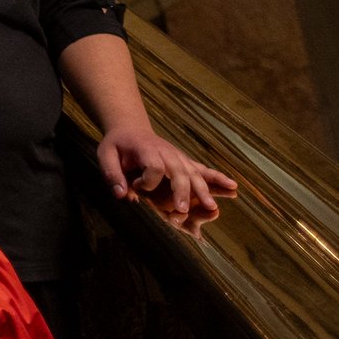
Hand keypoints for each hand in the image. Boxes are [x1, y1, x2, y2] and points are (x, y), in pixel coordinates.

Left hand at [97, 122, 236, 236]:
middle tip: (181, 210)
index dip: (147, 181)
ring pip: (194, 173)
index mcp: (147, 150)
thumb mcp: (105, 155)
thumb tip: (121, 196)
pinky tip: (233, 187)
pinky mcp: (184, 162)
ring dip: (203, 190)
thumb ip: (112, 174)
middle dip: (181, 191)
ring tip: (212, 208)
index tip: (137, 188)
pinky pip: (203, 170)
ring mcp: (178, 157)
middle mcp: (167, 152)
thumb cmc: (117, 145)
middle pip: (179, 171)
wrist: (131, 129)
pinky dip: (217, 178)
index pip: (154, 166)